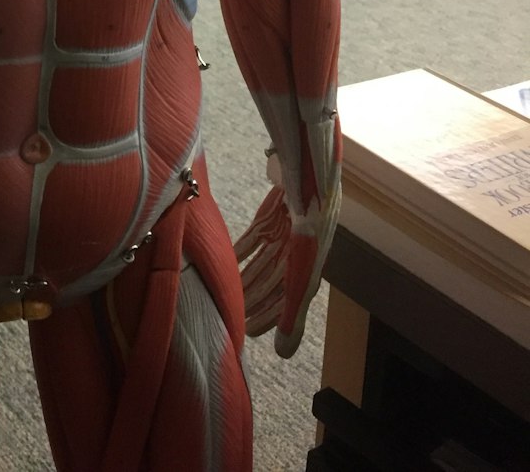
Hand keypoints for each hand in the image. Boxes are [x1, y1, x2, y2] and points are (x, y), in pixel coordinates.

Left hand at [234, 175, 340, 357]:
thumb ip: (292, 316)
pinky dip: (239, 252)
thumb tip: (283, 355)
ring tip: (224, 293)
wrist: (309, 181)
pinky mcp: (270, 219)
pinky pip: (252, 241)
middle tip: (229, 316)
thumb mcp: (302, 278)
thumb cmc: (311, 232)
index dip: (269, 319)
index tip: (248, 332)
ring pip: (259, 265)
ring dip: (244, 279)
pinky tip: (224, 260)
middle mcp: (295, 258)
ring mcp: (282, 237)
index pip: (286, 305)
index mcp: (307, 275)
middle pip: (271, 286)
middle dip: (253, 301)